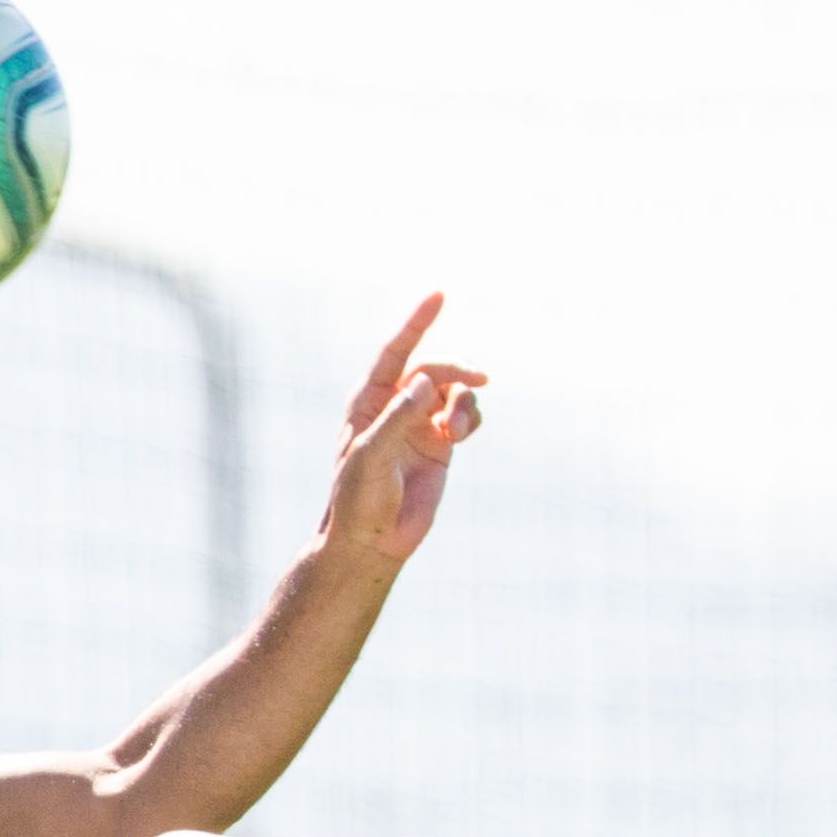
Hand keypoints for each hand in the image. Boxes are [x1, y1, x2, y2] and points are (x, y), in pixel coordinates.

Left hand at [319, 293, 484, 563]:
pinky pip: (464, 416)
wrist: (371, 541)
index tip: (439, 295)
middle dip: (457, 371)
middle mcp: (395, 407)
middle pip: (434, 369)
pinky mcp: (439, 446)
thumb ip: (398, 417)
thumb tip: (425, 380)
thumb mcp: (372, 455)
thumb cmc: (358, 498)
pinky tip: (465, 434)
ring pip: (453, 392)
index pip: (396, 352)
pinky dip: (472, 418)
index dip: (417, 322)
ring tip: (460, 430)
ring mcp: (419, 425)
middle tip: (478, 381)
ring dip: (465, 402)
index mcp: (369, 401)